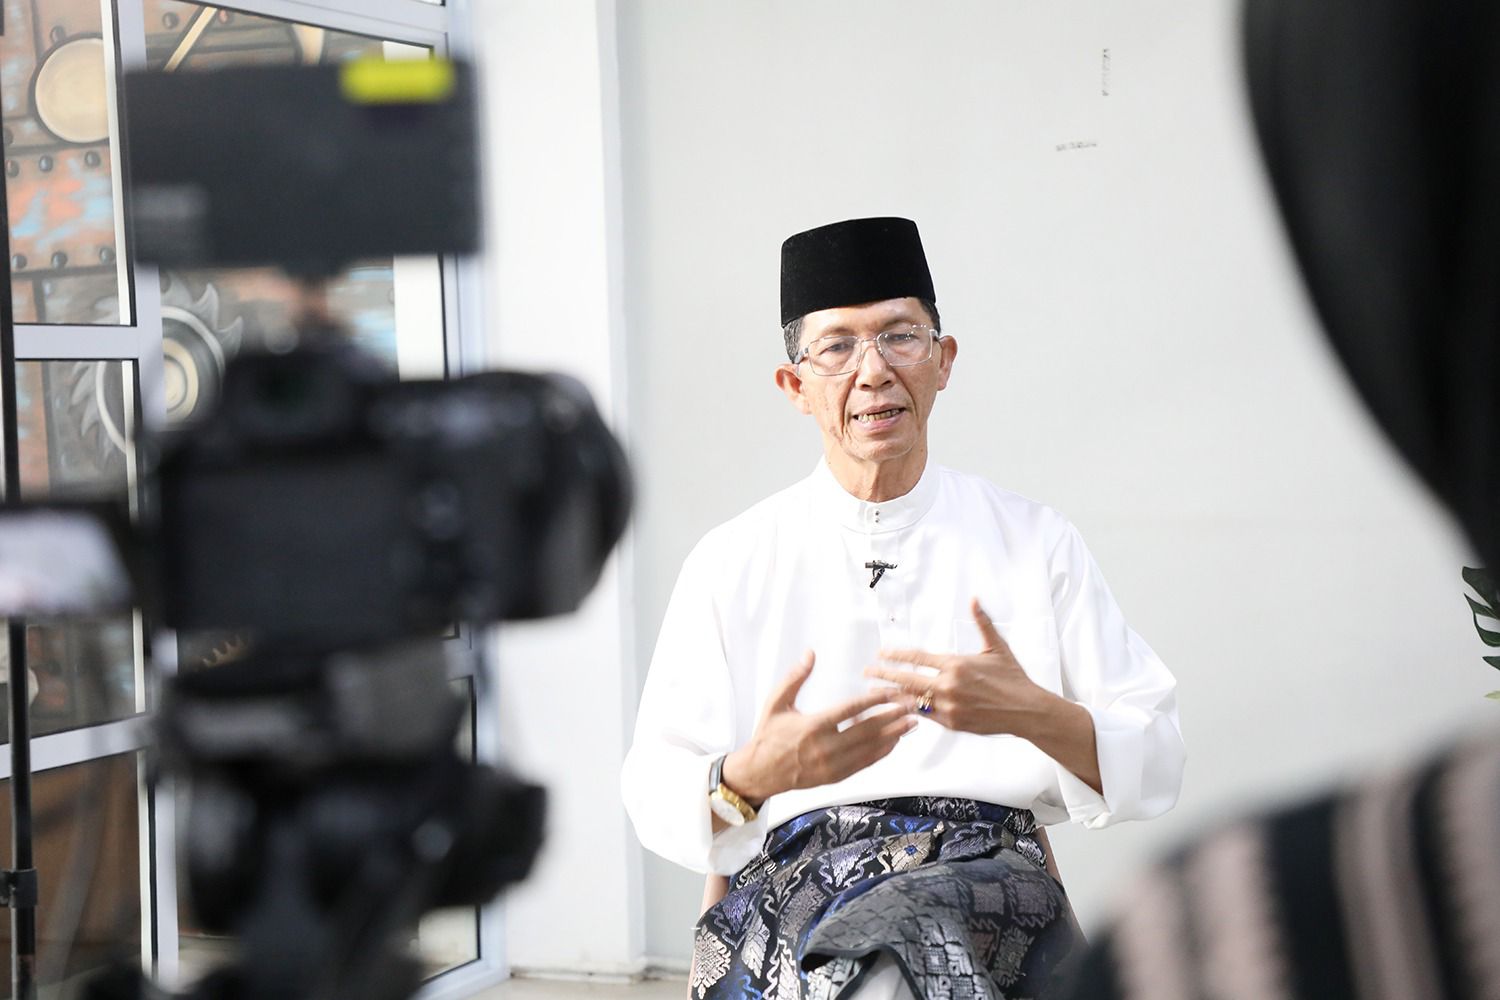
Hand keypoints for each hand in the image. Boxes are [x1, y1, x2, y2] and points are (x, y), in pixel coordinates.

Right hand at [722, 650, 915, 804]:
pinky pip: (864, 764)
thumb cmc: (768, 735)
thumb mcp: (775, 702)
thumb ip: (794, 678)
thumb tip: (809, 654)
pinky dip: (881, 753)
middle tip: (912, 706)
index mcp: (812, 726)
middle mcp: (825, 748)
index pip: (850, 710)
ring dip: (893, 735)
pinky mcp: (835, 777)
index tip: (891, 692)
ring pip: (870, 749)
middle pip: (867, 730)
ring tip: (911, 723)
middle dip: (892, 717)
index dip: (874, 700)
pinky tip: (894, 742)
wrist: (760, 772)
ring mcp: (832, 765)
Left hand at [864, 598, 1049, 737]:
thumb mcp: (996, 647)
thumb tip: (975, 599)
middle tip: (866, 671)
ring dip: (892, 695)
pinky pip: (925, 715)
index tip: (881, 652)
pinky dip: (910, 710)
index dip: (896, 655)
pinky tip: (898, 707)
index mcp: (956, 664)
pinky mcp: (952, 723)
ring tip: (874, 692)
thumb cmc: (1012, 677)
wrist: (1026, 710)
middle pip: (907, 679)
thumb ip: (982, 622)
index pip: (917, 658)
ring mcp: (949, 706)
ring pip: (912, 700)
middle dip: (884, 675)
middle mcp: (949, 685)